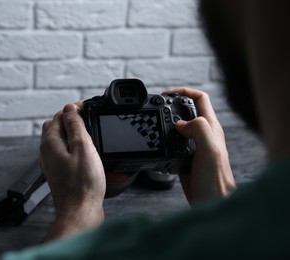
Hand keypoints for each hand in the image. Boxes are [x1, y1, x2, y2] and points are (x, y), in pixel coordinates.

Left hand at [39, 103, 105, 240]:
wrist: (80, 211)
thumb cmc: (83, 184)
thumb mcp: (83, 147)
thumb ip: (75, 125)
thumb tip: (70, 108)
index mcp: (50, 142)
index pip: (60, 114)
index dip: (75, 108)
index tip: (88, 107)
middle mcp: (47, 151)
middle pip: (57, 125)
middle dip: (73, 119)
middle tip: (90, 119)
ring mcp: (51, 162)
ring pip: (61, 139)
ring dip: (75, 134)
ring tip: (92, 136)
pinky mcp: (58, 171)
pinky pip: (65, 153)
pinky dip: (76, 148)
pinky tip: (88, 154)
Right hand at [162, 88, 235, 203]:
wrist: (211, 201)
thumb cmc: (216, 180)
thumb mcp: (210, 149)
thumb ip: (199, 129)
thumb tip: (180, 123)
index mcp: (210, 128)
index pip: (200, 98)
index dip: (183, 91)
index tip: (167, 94)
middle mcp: (203, 134)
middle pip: (187, 110)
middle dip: (171, 105)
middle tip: (157, 107)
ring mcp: (193, 146)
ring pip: (178, 127)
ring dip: (165, 123)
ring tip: (154, 124)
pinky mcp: (184, 158)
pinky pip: (172, 144)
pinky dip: (162, 141)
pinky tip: (157, 146)